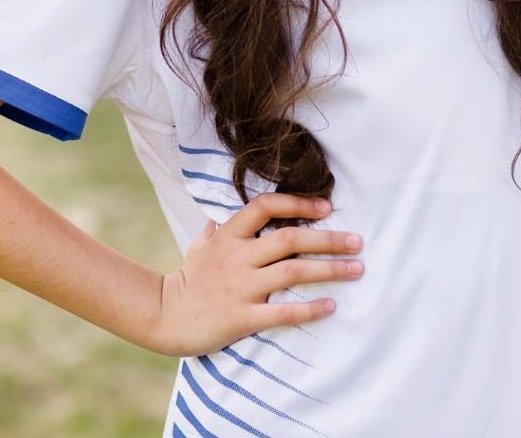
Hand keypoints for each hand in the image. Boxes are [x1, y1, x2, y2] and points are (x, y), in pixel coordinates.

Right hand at [144, 192, 362, 356]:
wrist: (162, 318)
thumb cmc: (187, 281)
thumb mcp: (198, 247)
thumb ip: (215, 231)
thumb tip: (219, 218)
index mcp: (229, 236)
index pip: (265, 206)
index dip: (297, 203)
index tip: (327, 208)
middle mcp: (236, 257)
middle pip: (289, 239)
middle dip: (328, 239)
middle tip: (358, 242)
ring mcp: (239, 287)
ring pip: (292, 272)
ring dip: (329, 270)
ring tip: (357, 270)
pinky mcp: (241, 317)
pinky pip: (281, 312)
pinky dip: (308, 309)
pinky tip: (330, 306)